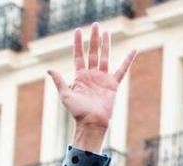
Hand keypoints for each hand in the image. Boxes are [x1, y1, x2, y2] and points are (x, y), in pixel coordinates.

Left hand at [47, 23, 136, 150]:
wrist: (92, 123)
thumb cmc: (77, 112)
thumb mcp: (65, 95)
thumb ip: (59, 81)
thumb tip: (49, 69)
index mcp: (80, 77)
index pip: (79, 55)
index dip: (78, 43)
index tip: (78, 31)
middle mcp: (91, 75)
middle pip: (93, 52)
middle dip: (94, 39)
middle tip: (95, 25)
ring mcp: (103, 79)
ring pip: (105, 57)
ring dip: (106, 44)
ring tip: (106, 32)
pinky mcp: (113, 84)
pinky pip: (122, 69)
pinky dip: (128, 60)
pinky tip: (134, 50)